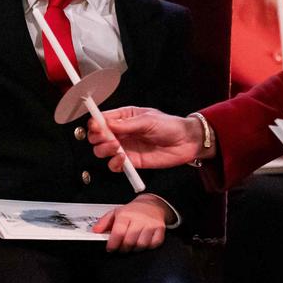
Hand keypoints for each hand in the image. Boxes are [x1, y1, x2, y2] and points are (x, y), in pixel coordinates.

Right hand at [90, 107, 209, 170]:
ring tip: (116, 147)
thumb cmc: (170, 126)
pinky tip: (122, 159)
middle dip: (98, 138)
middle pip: (97, 136)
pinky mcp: (131, 161)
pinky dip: (114, 164)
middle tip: (107, 138)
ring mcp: (125, 147)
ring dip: (105, 150)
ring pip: (102, 151)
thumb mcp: (148, 120)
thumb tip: (107, 124)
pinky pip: (114, 165)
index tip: (97, 126)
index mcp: (124, 117)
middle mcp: (121, 132)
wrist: (186, 143)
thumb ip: (127, 124)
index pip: (101, 119)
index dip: (95, 123)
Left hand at [93, 194, 168, 251]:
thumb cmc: (133, 210)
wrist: (152, 204)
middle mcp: (139, 219)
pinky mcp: (160, 229)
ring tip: (131, 245)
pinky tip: (143, 242)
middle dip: (123, 248)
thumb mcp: (116, 212)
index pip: (118, 232)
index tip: (110, 248)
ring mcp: (150, 224)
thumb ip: (104, 222)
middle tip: (121, 248)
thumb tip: (96, 231)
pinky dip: (147, 247)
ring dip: (135, 249)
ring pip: (141, 244)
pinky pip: (154, 244)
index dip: (113, 244)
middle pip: (129, 241)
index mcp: (126, 214)